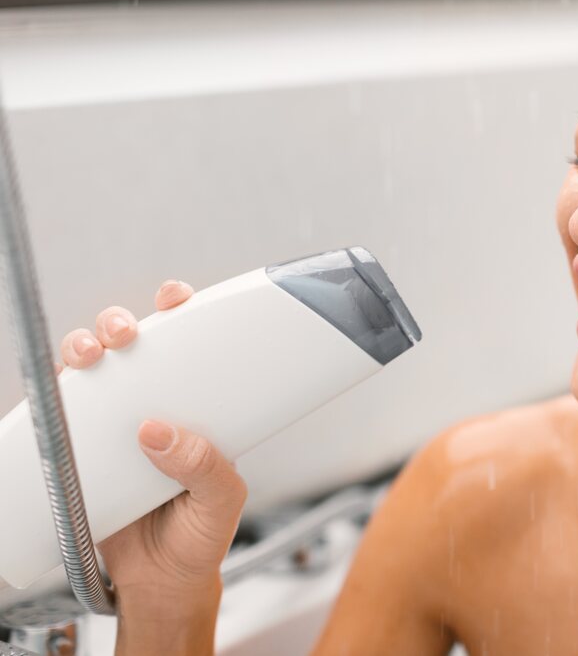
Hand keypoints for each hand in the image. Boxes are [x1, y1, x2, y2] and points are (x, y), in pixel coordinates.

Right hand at [57, 280, 245, 616]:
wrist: (161, 583)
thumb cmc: (201, 535)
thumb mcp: (221, 500)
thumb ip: (204, 467)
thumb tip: (158, 431)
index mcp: (197, 406)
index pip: (191, 346)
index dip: (181, 311)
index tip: (176, 299)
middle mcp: (155, 405)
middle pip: (133, 346)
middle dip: (120, 324)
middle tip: (123, 335)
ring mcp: (114, 425)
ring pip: (91, 370)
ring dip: (82, 347)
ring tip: (90, 355)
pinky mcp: (79, 450)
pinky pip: (59, 411)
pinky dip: (50, 390)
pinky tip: (53, 386)